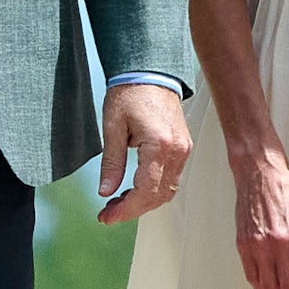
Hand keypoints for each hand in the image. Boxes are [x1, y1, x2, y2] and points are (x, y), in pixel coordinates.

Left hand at [97, 80, 192, 223]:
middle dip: (132, 210)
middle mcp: (177, 150)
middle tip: (108, 214)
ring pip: (167, 191)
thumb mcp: (112, 127)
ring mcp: (184, 149)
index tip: (106, 217)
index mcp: (159, 145)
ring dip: (143, 202)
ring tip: (117, 203)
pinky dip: (153, 190)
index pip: (145, 191)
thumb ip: (111, 162)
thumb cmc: (130, 93)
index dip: (125, 210)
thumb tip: (105, 191)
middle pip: (158, 196)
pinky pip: (171, 179)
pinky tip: (134, 189)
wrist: (151, 71)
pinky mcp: (183, 147)